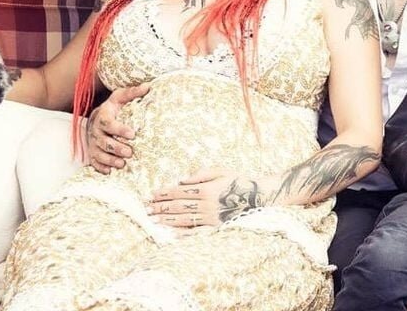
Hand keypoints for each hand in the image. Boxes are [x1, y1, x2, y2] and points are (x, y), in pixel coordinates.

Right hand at [86, 84, 149, 173]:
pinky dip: (100, 167)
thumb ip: (132, 93)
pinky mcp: (93, 152)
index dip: (119, 129)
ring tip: (122, 164)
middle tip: (129, 152)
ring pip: (99, 153)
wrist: (97, 117)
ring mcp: (93, 143)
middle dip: (116, 148)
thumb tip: (147, 86)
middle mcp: (96, 131)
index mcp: (103, 117)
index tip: (132, 134)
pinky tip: (109, 171)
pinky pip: (94, 162)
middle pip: (104, 141)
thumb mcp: (120, 97)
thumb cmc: (113, 108)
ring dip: (110, 160)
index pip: (108, 123)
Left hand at [149, 169, 263, 227]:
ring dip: (167, 220)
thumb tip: (181, 179)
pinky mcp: (217, 227)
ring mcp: (211, 218)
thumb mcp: (221, 170)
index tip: (151, 194)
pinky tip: (173, 234)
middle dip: (160, 207)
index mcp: (206, 189)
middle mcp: (206, 205)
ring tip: (154, 220)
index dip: (163, 193)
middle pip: (178, 206)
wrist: (260, 196)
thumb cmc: (240, 180)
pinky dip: (185, 234)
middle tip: (146, 209)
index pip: (178, 191)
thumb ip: (201, 173)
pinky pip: (198, 232)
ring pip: (184, 219)